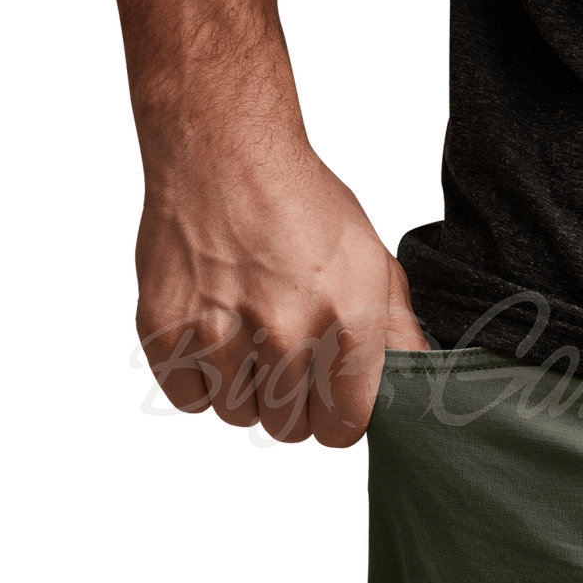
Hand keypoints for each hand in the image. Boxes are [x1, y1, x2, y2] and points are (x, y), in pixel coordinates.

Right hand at [134, 143, 431, 445]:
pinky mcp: (166, 329)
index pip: (343, 428)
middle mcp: (284, 333)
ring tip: (249, 335)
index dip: (338, 420)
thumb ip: (396, 331)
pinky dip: (200, 378)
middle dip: (293, 405)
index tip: (330, 402)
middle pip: (289, 430)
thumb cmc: (302, 203)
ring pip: (238, 415)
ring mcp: (220, 334)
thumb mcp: (371, 260)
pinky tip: (213, 334)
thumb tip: (416, 383)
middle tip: (286, 358)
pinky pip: (190, 398)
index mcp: (346, 320)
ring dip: (246, 389)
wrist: (224, 152)